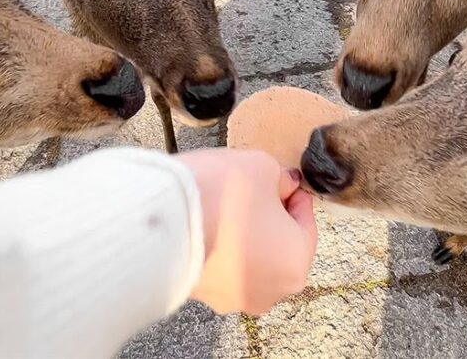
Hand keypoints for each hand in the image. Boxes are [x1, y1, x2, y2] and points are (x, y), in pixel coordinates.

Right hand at [175, 149, 317, 315]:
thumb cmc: (220, 195)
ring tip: (225, 206)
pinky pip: (223, 269)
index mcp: (295, 263)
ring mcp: (235, 299)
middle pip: (279, 245)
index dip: (293, 195)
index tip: (282, 181)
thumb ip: (282, 178)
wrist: (160, 220)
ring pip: (250, 259)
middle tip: (255, 191)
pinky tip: (207, 224)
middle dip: (270, 218)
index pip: (306, 222)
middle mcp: (271, 291)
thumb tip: (284, 185)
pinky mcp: (204, 297)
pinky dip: (220, 248)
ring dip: (244, 235)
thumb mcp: (262, 167)